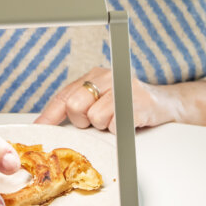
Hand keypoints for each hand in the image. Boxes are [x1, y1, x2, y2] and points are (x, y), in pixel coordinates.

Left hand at [35, 65, 205, 131]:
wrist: (166, 105)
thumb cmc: (130, 106)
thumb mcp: (102, 102)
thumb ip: (79, 108)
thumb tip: (49, 125)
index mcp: (94, 76)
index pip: (64, 95)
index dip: (49, 115)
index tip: (38, 128)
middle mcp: (106, 76)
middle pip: (75, 106)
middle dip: (84, 121)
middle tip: (99, 121)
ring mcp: (123, 86)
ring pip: (95, 117)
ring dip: (105, 126)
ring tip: (117, 119)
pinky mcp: (137, 100)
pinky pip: (114, 124)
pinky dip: (119, 129)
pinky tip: (128, 121)